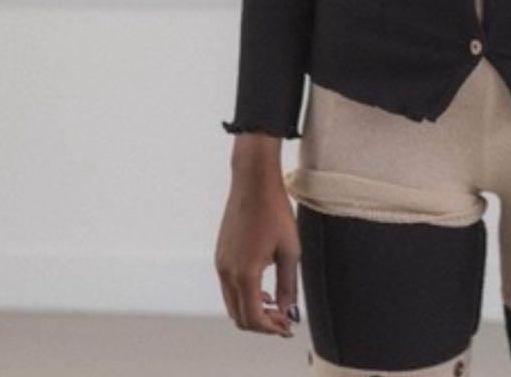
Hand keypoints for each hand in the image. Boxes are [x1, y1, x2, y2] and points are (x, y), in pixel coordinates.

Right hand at [215, 143, 302, 337]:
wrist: (253, 181)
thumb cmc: (275, 211)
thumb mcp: (290, 250)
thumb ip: (288, 286)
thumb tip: (288, 313)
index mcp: (244, 273)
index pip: (253, 319)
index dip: (271, 328)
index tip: (288, 327)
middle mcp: (226, 272)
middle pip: (239, 317)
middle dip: (262, 323)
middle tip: (283, 319)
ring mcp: (220, 264)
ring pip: (232, 304)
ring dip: (252, 310)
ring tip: (275, 304)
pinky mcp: (220, 255)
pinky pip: (228, 288)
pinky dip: (244, 296)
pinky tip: (263, 287)